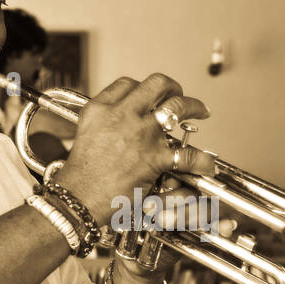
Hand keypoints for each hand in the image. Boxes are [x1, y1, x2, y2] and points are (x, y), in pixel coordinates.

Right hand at [54, 74, 215, 225]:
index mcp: (101, 109)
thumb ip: (103, 124)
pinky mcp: (155, 158)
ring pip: (177, 107)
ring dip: (194, 107)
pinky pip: (186, 154)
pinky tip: (207, 164)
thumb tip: (118, 124)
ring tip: (201, 111)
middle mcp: (122, 115)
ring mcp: (141, 134)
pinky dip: (201, 161)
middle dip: (173, 87)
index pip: (127, 84)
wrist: (78, 199)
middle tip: (179, 95)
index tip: (150, 97)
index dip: (142, 89)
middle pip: (156, 85)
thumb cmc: (79, 177)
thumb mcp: (84, 136)